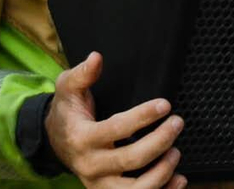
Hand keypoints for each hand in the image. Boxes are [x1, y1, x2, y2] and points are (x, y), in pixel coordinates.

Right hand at [45, 52, 186, 188]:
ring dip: (163, 172)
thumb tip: (97, 57)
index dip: (143, 117)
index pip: (118, 129)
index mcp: (81, 138)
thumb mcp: (67, 89)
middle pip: (132, 159)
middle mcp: (91, 165)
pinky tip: (178, 179)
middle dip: (160, 141)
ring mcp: (100, 184)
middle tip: (177, 123)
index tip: (165, 105)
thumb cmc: (66, 112)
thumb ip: (82, 74)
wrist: (55, 142)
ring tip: (176, 152)